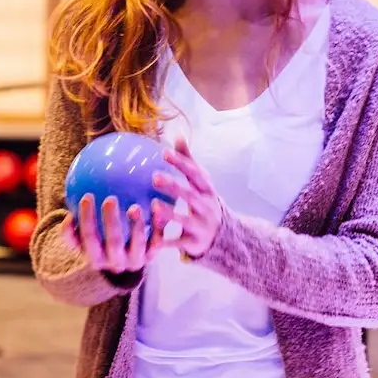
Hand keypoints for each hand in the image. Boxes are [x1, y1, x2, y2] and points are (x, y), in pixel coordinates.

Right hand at [65, 193, 153, 275]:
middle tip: (110, 199)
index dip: (87, 219)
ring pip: (137, 244)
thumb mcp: (83, 240)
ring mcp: (136, 261)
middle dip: (111, 222)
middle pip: (113, 242)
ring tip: (135, 207)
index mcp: (96, 259)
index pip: (89, 239)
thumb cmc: (98, 243)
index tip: (87, 196)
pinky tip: (156, 205)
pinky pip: (157, 240)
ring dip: (136, 225)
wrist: (124, 261)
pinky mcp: (152, 256)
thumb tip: (68, 216)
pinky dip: (158, 224)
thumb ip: (73, 231)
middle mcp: (116, 263)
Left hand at [150, 139, 223, 259]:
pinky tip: (154, 241)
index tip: (164, 153)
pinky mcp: (195, 243)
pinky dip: (168, 242)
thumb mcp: (201, 183)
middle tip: (154, 178)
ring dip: (170, 213)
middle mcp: (206, 206)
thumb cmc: (204, 203)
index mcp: (206, 189)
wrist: (224, 237)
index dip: (181, 163)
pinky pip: (180, 242)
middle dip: (173, 186)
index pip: (195, 174)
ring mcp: (202, 225)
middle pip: (190, 195)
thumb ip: (189, 161)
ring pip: (185, 220)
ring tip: (154, 206)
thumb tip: (178, 135)